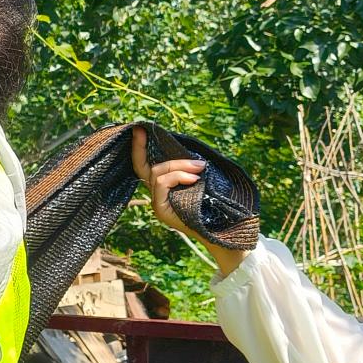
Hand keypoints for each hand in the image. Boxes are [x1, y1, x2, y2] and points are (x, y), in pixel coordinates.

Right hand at [130, 126, 244, 275]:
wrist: (223, 232)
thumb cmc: (215, 206)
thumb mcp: (202, 182)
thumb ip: (191, 169)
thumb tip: (191, 151)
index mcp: (162, 188)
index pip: (142, 166)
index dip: (139, 148)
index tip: (140, 129)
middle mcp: (155, 195)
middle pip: (148, 168)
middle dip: (172, 159)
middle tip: (199, 163)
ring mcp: (157, 204)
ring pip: (157, 174)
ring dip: (179, 167)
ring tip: (200, 170)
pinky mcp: (161, 210)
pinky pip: (161, 184)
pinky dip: (178, 177)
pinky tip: (194, 179)